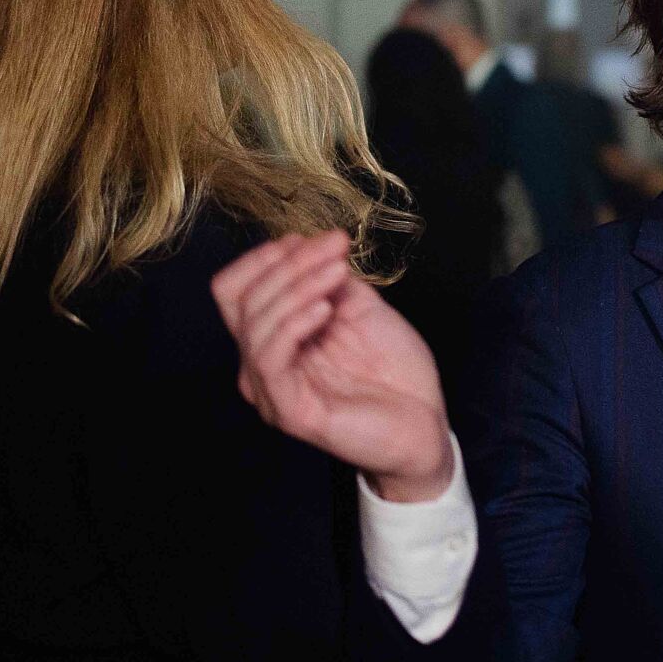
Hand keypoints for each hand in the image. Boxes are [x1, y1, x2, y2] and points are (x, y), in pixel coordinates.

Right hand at [211, 231, 452, 502]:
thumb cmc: (394, 371)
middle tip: (333, 246)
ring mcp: (272, 390)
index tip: (313, 239)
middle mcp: (262, 365)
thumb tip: (315, 243)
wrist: (425, 422)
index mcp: (274, 339)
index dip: (266, 258)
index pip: (237, 290)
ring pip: (256, 325)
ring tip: (337, 271)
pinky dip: (293, 324)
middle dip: (289, 263)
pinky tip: (324, 308)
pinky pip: (272, 360)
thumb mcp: (362, 309)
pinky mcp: (289, 411)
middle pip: (243, 300)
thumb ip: (332, 281)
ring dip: (297, 286)